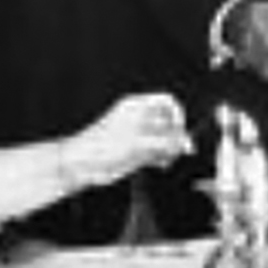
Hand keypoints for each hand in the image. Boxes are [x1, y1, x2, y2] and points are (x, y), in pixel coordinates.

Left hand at [70, 93, 192, 186]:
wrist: (82, 164)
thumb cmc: (101, 147)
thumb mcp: (139, 142)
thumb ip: (165, 141)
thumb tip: (185, 142)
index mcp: (137, 107)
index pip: (167, 102)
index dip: (177, 115)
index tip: (180, 130)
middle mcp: (139, 119)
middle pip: (168, 122)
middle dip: (175, 135)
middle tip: (176, 148)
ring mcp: (138, 136)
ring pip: (164, 138)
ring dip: (170, 149)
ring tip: (168, 158)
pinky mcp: (137, 152)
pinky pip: (157, 152)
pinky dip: (162, 158)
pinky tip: (161, 164)